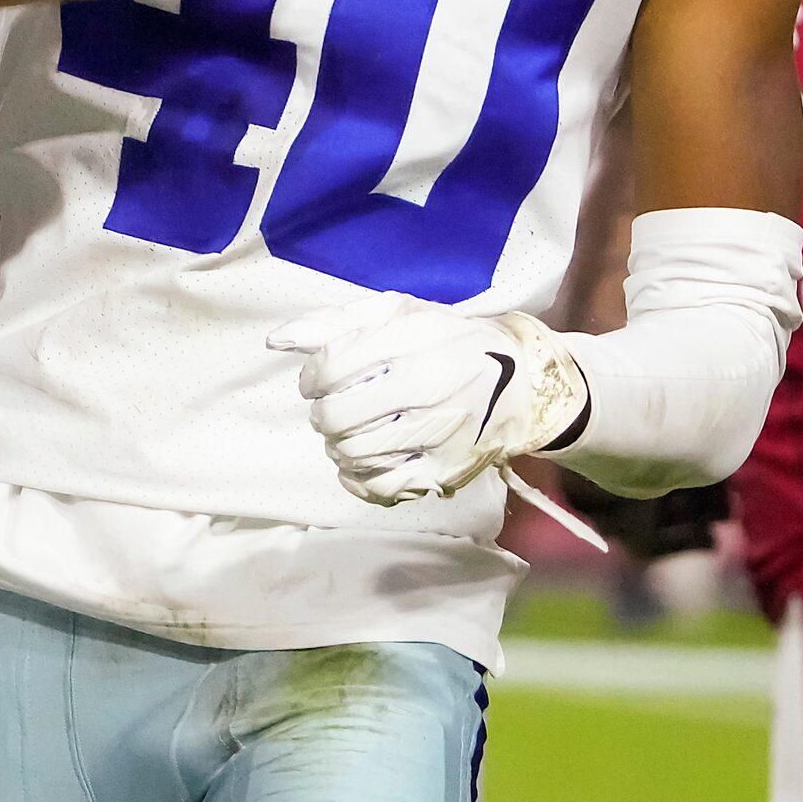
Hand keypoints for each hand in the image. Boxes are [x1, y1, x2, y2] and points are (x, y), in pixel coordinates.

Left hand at [269, 292, 590, 504]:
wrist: (525, 384)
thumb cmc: (452, 341)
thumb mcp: (400, 314)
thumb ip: (336, 323)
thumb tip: (277, 342)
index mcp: (415, 344)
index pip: (333, 368)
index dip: (311, 377)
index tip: (314, 380)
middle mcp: (428, 390)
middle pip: (339, 417)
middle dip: (321, 414)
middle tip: (329, 409)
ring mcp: (439, 435)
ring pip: (356, 454)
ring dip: (336, 445)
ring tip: (345, 433)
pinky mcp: (446, 471)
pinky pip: (382, 488)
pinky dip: (356, 480)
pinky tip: (355, 464)